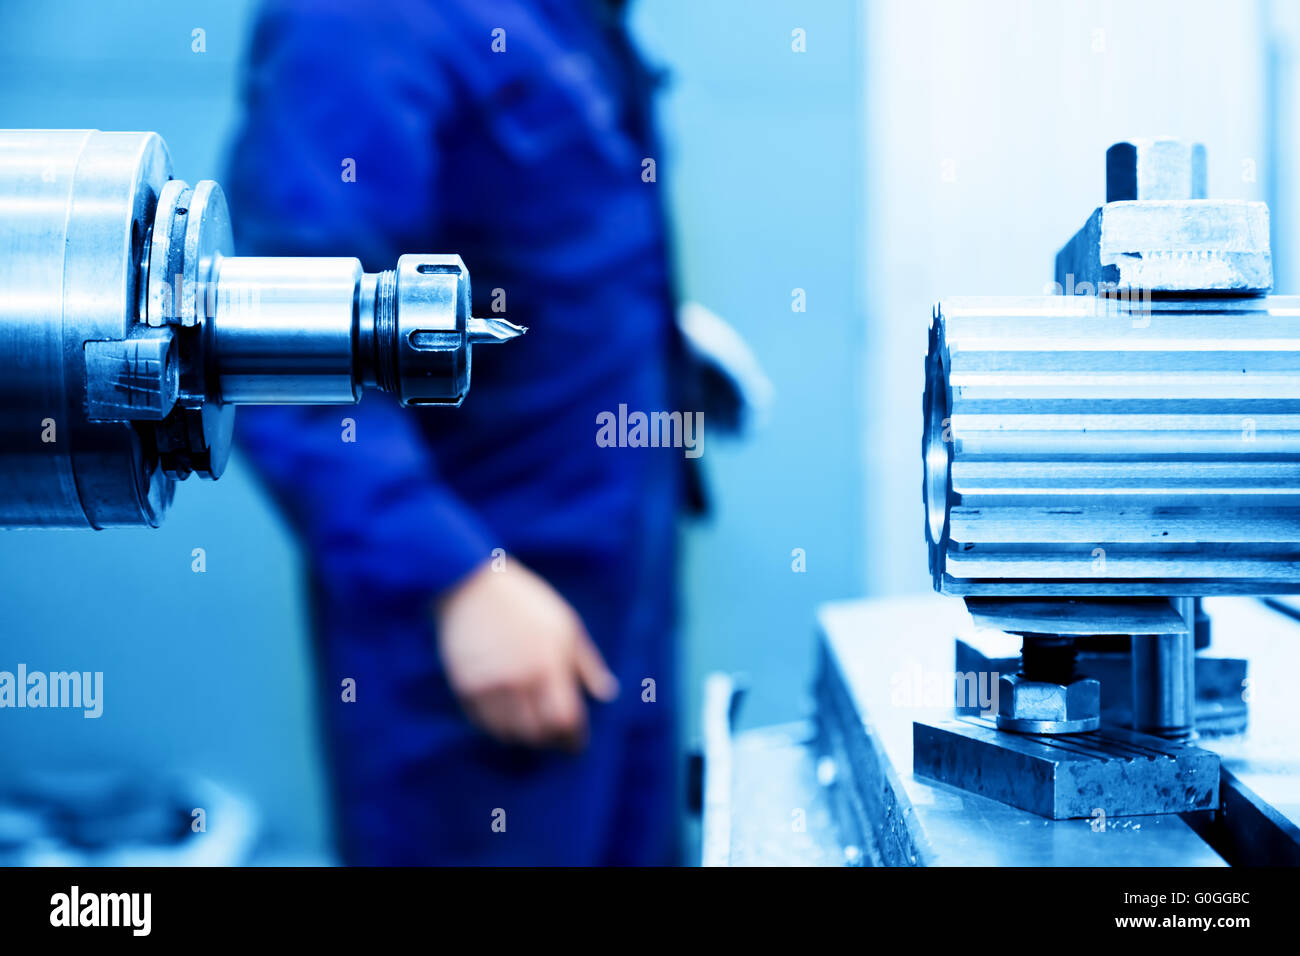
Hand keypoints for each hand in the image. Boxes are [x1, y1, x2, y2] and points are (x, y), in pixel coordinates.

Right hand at [435, 558, 617, 749]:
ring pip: (510, 735)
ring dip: (524, 736)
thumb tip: (607, 694)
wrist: (470, 585)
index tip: (575, 744)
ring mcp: (489, 686)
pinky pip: (484, 724)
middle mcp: (519, 680)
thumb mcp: (566, 624)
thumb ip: (587, 663)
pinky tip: (506, 716)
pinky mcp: (465, 687)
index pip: (565, 721)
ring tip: (530, 726)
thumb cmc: (525, 602)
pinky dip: (498, 727)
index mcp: (549, 664)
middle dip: (550, 740)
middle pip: (538, 734)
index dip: (573, 739)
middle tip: (554, 737)